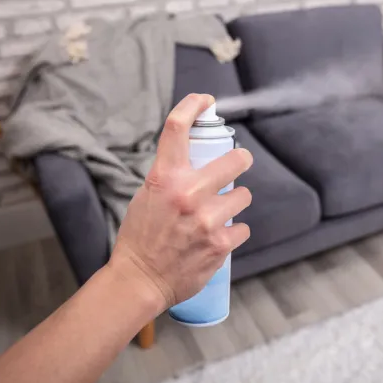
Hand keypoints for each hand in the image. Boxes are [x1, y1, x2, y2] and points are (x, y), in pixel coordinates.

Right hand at [109, 94, 252, 313]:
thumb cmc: (140, 237)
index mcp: (164, 178)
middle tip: (241, 161)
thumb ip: (171, 178)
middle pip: (235, 159)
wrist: (139, 280)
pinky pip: (242, 228)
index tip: (206, 101)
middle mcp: (188, 194)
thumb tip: (197, 163)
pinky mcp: (221, 243)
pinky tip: (217, 239)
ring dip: (235, 202)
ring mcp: (207, 219)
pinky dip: (233, 232)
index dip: (194, 106)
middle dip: (241, 159)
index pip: (177, 128)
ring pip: (243, 196)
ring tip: (220, 213)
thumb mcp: (146, 196)